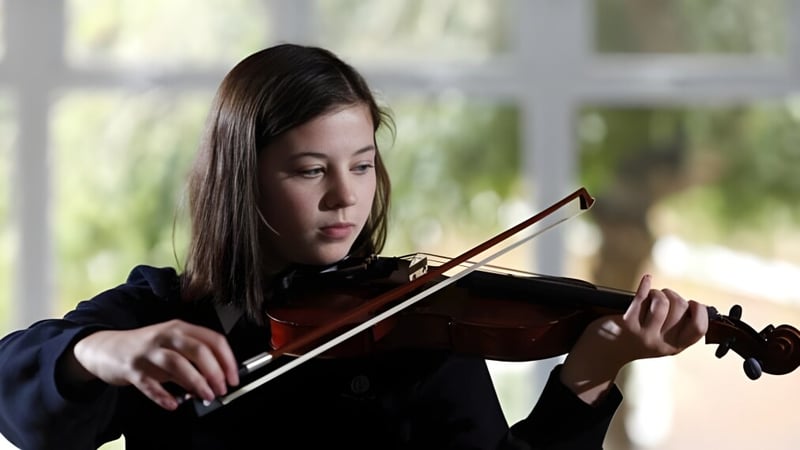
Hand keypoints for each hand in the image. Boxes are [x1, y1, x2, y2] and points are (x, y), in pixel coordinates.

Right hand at [68, 320, 239, 409]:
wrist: (106, 348)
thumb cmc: (145, 347)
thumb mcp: (172, 346)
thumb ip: (193, 360)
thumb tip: (216, 379)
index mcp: (179, 328)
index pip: (212, 339)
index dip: (227, 359)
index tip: (233, 376)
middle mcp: (165, 336)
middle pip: (198, 350)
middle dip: (214, 372)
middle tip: (222, 388)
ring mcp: (148, 352)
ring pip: (177, 364)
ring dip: (196, 382)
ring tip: (206, 396)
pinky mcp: (132, 369)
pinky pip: (149, 384)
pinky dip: (163, 396)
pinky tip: (173, 404)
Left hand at [561, 274, 707, 403]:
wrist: (603, 353)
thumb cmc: (634, 340)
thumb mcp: (660, 342)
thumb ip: (676, 329)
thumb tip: (696, 306)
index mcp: (675, 347)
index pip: (699, 329)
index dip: (700, 311)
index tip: (691, 303)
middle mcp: (661, 343)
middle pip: (680, 308)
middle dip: (674, 295)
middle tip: (663, 297)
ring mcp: (644, 334)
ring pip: (662, 302)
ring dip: (658, 292)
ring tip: (652, 295)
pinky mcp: (627, 324)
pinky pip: (640, 298)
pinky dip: (645, 285)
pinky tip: (646, 279)